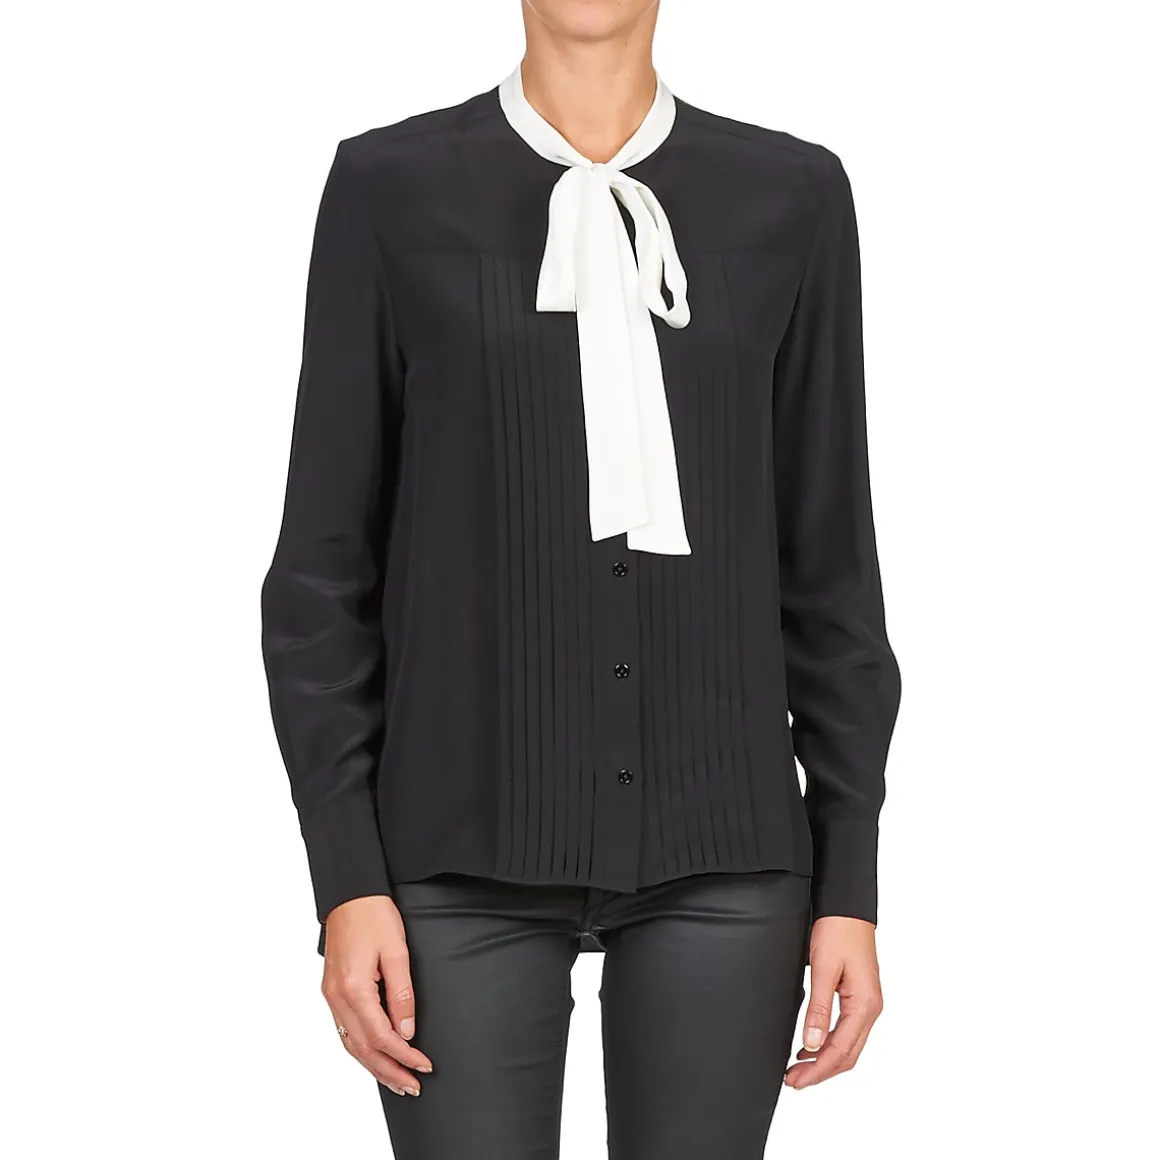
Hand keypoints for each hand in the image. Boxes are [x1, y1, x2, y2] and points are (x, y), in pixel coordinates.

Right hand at [321, 895, 432, 1096]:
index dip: (403, 1056)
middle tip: (413, 1087)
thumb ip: (402, 993)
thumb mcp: (396, 951)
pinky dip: (360, 1049)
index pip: (380, 1036)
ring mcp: (331, 996)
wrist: (349, 894)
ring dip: (374, 1066)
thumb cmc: (374, 916)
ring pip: (350, 1044)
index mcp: (353, 988)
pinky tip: (374, 1057)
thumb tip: (407, 1030)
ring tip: (397, 1081)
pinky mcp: (331, 991)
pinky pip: (344, 1031)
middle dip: (389, 1071)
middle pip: (362, 1048)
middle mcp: (337, 997)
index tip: (423, 1065)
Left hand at [784, 915, 882, 1089]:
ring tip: (799, 1068)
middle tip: (792, 1080)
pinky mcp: (861, 997)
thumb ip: (818, 1008)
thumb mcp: (823, 969)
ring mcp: (868, 1004)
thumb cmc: (838, 931)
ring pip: (849, 1046)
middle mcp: (871, 1009)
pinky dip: (830, 1044)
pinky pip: (848, 1031)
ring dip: (825, 1060)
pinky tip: (812, 1045)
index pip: (840, 1051)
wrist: (848, 908)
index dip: (817, 1070)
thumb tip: (811, 1043)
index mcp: (864, 1005)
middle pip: (847, 1055)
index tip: (795, 1080)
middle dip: (820, 1072)